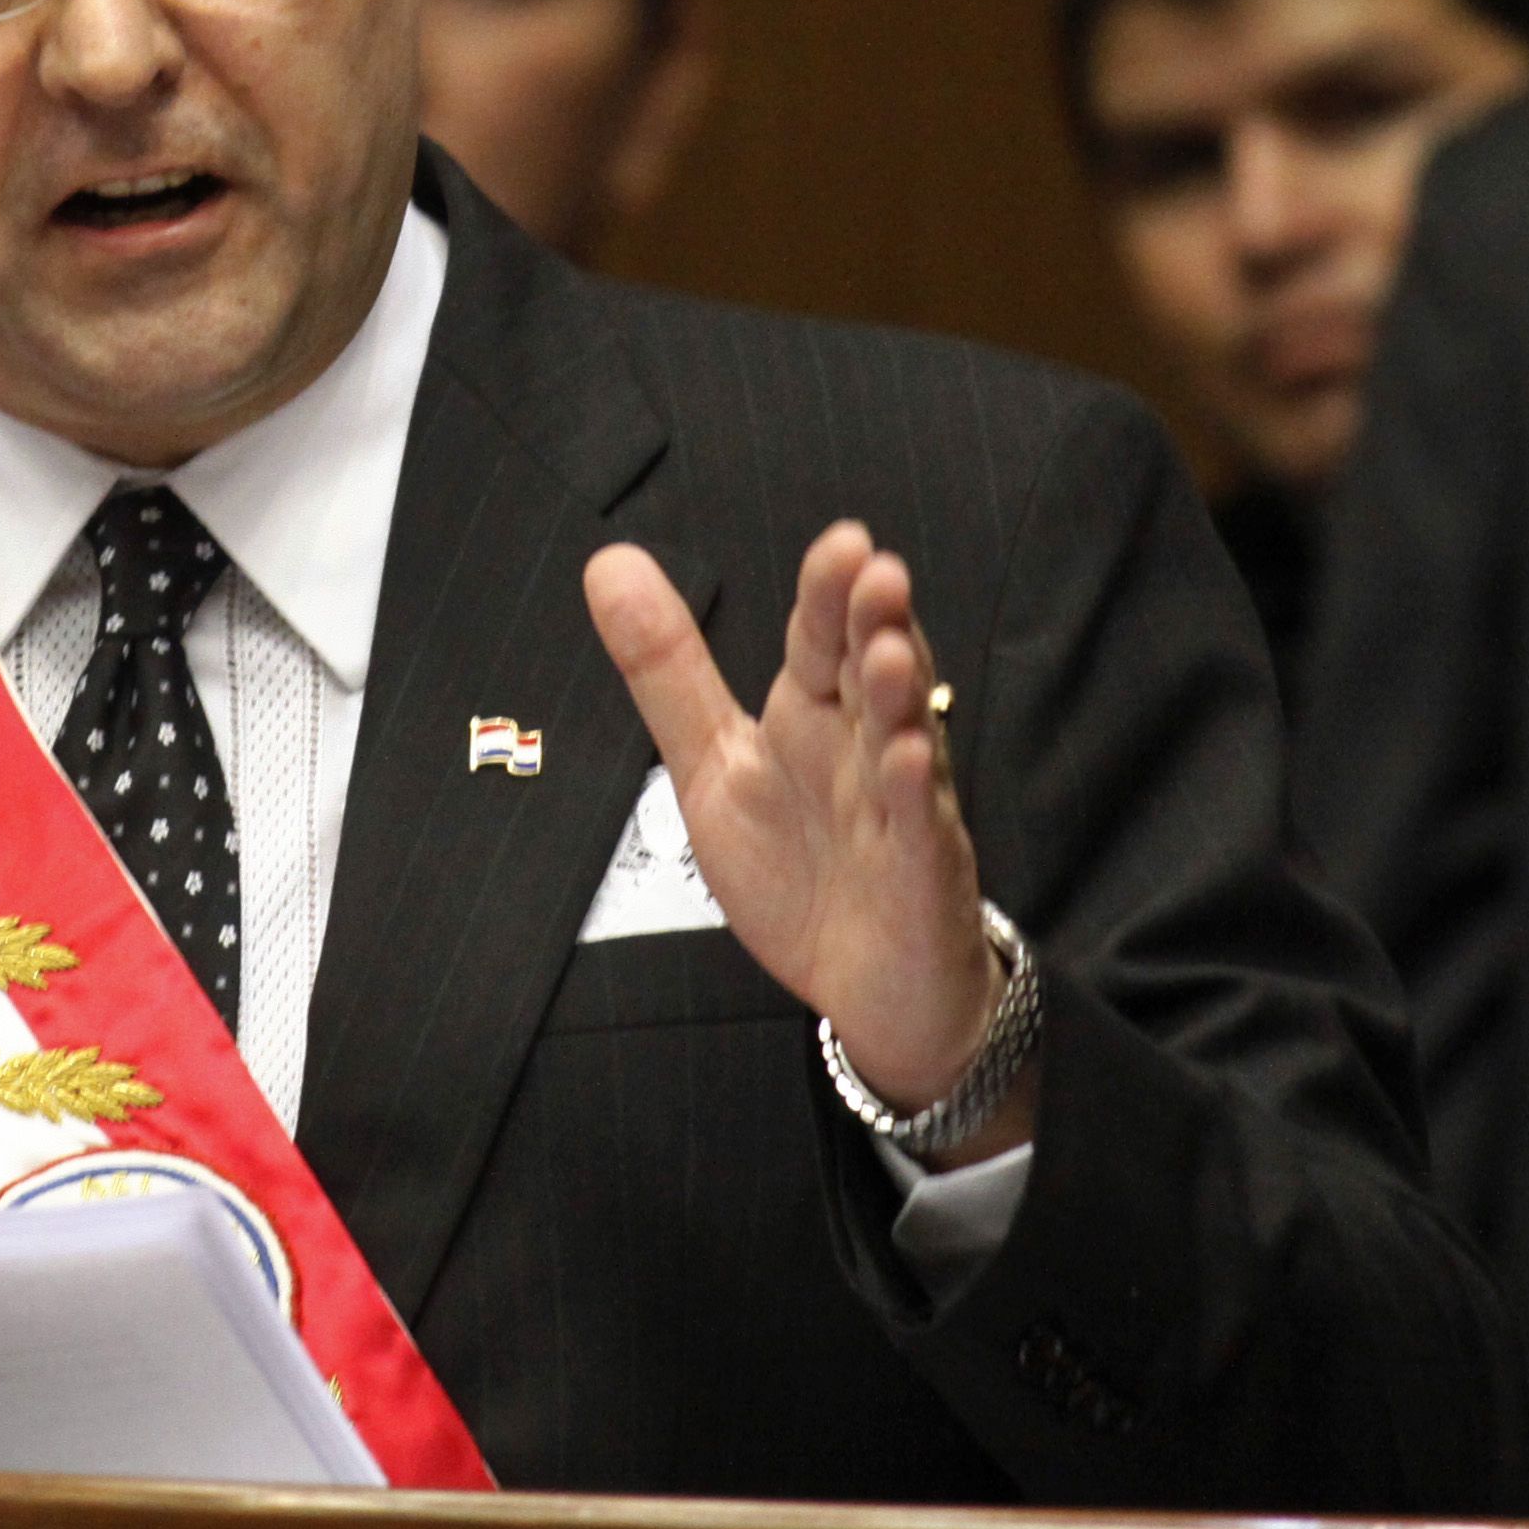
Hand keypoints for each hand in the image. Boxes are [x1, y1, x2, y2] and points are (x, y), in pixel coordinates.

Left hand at [583, 522, 1032, 1164]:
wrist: (863, 987)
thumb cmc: (798, 869)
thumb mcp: (711, 763)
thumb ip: (666, 669)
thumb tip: (609, 563)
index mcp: (813, 716)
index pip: (820, 639)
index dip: (828, 592)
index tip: (842, 541)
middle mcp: (865, 748)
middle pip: (871, 672)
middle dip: (876, 620)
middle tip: (876, 569)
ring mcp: (900, 809)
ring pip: (905, 739)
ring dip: (902, 693)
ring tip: (891, 650)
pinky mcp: (920, 874)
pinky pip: (919, 829)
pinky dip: (914, 794)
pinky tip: (907, 759)